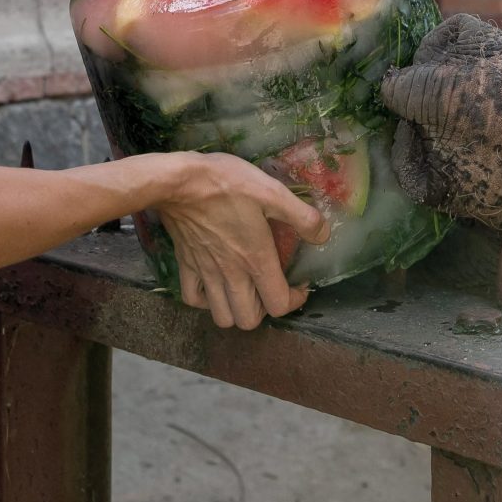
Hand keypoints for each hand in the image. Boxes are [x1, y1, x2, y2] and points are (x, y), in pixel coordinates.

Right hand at [154, 152, 330, 329]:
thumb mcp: (272, 191)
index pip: (279, 305)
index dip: (295, 299)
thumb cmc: (227, 184)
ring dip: (235, 310)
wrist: (179, 181)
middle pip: (249, 320)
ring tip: (245, 289)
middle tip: (270, 286)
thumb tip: (323, 235)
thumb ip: (302, 216)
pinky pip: (193, 299)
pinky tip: (214, 284)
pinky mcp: (185, 266)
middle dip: (265, 311)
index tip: (298, 282)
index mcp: (256, 260)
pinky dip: (205, 300)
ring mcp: (206, 274)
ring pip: (221, 317)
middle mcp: (231, 275)